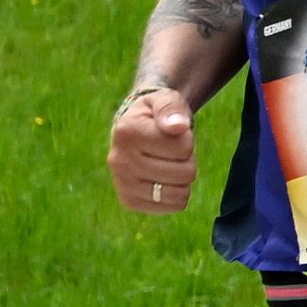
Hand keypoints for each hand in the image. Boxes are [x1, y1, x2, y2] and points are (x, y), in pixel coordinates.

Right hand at [107, 82, 197, 213]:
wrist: (135, 130)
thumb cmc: (156, 114)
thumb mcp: (166, 100)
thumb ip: (172, 108)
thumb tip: (178, 126)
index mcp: (127, 132)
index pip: (184, 148)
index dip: (187, 139)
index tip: (173, 132)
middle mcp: (118, 161)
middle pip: (185, 173)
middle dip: (187, 160)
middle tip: (172, 151)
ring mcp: (121, 184)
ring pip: (180, 193)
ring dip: (183, 179)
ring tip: (169, 164)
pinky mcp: (129, 201)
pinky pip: (172, 207)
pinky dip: (176, 195)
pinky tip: (164, 180)